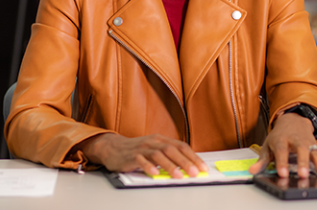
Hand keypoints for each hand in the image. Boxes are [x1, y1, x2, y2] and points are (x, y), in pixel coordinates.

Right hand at [75, 133, 207, 177]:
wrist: (113, 148)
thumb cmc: (137, 151)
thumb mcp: (155, 150)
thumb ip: (169, 156)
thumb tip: (188, 167)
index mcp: (162, 139)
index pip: (181, 146)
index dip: (193, 157)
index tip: (203, 168)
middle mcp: (153, 142)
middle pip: (172, 150)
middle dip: (185, 162)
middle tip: (195, 173)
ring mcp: (142, 148)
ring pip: (159, 155)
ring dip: (170, 166)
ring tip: (179, 176)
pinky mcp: (131, 156)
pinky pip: (141, 160)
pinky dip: (148, 167)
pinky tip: (155, 174)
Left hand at [248, 112, 316, 178]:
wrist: (292, 120)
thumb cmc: (280, 135)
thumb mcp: (268, 145)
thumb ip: (262, 160)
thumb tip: (253, 171)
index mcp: (282, 139)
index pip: (281, 150)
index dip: (282, 162)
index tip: (283, 173)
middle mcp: (297, 139)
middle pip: (301, 149)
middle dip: (302, 162)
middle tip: (303, 174)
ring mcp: (308, 142)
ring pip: (315, 152)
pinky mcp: (316, 146)